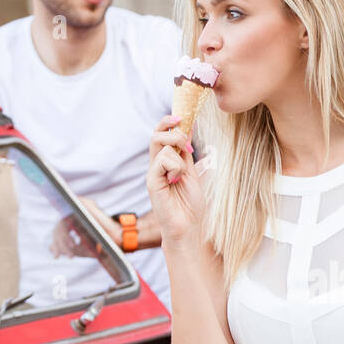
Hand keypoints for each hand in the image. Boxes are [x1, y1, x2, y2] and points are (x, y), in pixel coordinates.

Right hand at [146, 114, 206, 244]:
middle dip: (174, 130)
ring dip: (179, 154)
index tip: (182, 116)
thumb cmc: (190, 205)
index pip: (162, 134)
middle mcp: (157, 165)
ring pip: (161, 144)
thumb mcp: (193, 173)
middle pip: (157, 133)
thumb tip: (188, 129)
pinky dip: (175, 168)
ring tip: (182, 174)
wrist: (188, 227)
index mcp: (167, 161)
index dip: (170, 121)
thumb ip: (187, 154)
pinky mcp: (151, 181)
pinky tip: (176, 181)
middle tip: (187, 146)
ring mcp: (153, 172)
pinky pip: (163, 160)